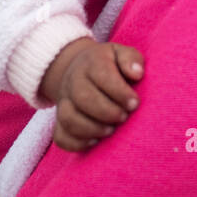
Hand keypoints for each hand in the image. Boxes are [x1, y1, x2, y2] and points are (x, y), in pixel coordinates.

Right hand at [40, 37, 143, 151]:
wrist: (78, 68)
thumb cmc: (110, 65)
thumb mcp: (121, 54)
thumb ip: (131, 59)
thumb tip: (137, 73)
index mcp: (92, 63)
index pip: (102, 76)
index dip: (120, 92)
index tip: (135, 104)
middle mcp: (73, 81)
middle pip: (83, 98)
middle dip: (107, 112)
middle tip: (124, 117)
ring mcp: (63, 101)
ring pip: (68, 118)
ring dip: (91, 128)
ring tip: (111, 130)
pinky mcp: (59, 120)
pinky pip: (60, 136)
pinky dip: (76, 143)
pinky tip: (94, 141)